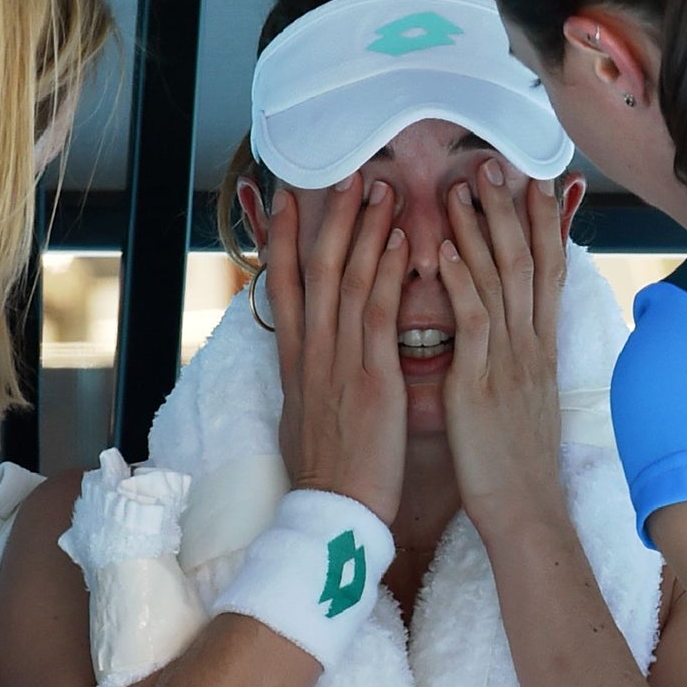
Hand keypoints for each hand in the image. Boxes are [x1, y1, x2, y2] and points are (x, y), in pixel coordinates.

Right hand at [266, 178, 409, 521]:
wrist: (334, 514)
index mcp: (296, 362)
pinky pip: (379, 314)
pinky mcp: (372, 379)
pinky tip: (402, 239)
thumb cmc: (328, 473)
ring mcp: (340, 363)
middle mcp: (312, 353)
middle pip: (315, 269)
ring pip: (348, 280)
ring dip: (364, 230)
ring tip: (381, 187)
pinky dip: (389, 273)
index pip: (284, 285)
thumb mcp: (304, 417)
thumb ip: (309, 379)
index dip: (286, 238)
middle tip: (346, 172)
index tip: (291, 198)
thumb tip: (307, 359)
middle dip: (330, 218)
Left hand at [438, 167, 575, 538]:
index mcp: (538, 347)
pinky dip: (458, 279)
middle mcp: (529, 344)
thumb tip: (505, 329)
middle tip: (493, 163)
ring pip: (500, 278)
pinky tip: (440, 247)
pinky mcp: (480, 382)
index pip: (545, 269)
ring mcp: (508, 360)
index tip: (533, 179)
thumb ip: (513, 356)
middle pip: (526, 259)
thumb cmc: (514, 462)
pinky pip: (472, 320)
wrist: (524, 511)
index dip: (541, 222)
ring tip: (464, 185)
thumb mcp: (522, 397)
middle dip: (511, 209)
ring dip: (481, 228)